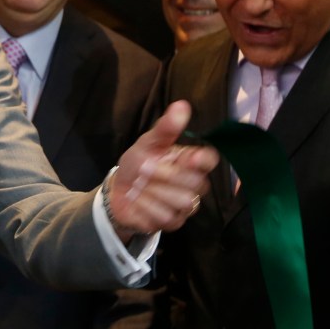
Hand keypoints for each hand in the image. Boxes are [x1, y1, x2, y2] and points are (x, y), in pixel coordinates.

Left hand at [108, 101, 216, 236]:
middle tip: (143, 168)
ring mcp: (186, 205)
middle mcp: (194, 184)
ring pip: (182, 202)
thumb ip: (165, 128)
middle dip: (164, 175)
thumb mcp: (147, 144)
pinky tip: (137, 201)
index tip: (190, 157)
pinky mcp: (174, 223)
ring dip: (153, 193)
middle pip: (196, 183)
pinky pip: (165, 217)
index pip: (210, 160)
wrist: (119, 190)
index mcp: (190, 161)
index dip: (202, 160)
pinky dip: (146, 208)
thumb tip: (181, 105)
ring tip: (139, 186)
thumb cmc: (138, 163)